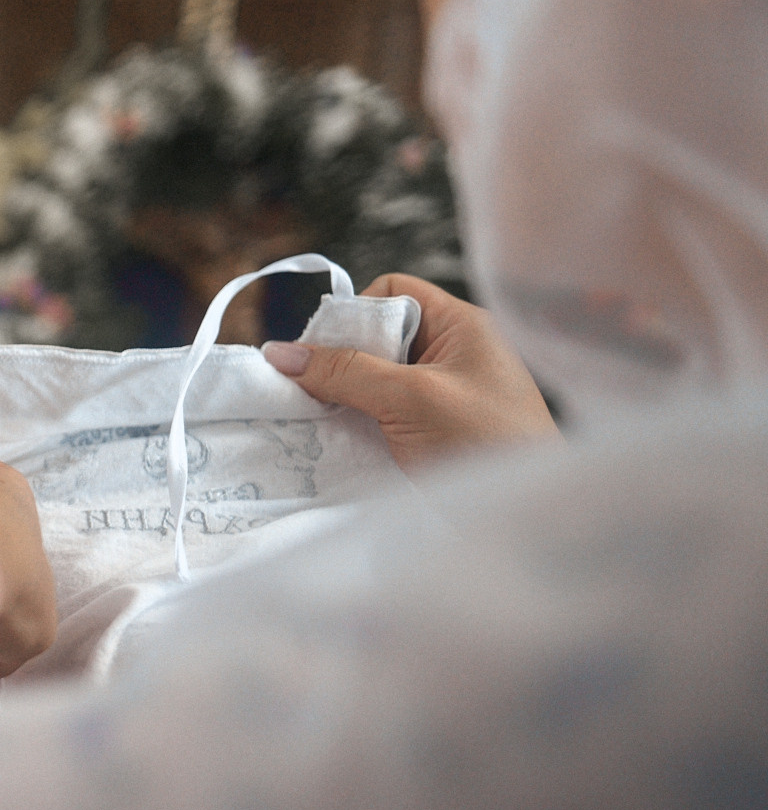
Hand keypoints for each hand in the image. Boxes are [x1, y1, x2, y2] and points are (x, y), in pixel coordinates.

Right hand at [262, 274, 557, 473]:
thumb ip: (346, 371)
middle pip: (377, 337)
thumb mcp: (410, 398)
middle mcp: (452, 353)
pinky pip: (382, 413)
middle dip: (341, 361)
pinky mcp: (433, 432)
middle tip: (311, 391)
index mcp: (461, 326)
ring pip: (375, 379)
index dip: (354, 314)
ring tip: (317, 418)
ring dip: (344, 397)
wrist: (530, 516)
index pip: (393, 293)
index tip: (323, 354)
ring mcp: (444, 394)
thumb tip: (279, 352)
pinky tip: (336, 440)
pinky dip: (357, 423)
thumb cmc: (485, 443)